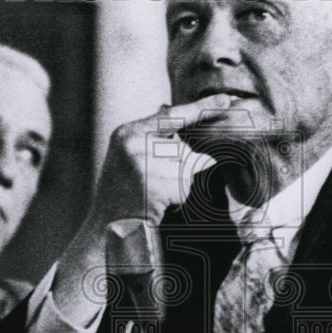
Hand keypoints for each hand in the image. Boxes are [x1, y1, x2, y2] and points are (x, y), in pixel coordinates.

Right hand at [41, 94, 235, 326]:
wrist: (105, 233)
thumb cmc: (121, 198)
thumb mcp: (130, 160)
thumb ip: (151, 137)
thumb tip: (169, 110)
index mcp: (127, 133)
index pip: (171, 115)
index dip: (201, 108)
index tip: (226, 99)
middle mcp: (132, 143)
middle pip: (184, 150)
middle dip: (179, 171)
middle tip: (152, 187)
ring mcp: (141, 163)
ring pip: (186, 170)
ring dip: (178, 188)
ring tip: (152, 197)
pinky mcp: (152, 185)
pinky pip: (184, 189)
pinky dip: (176, 201)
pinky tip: (155, 207)